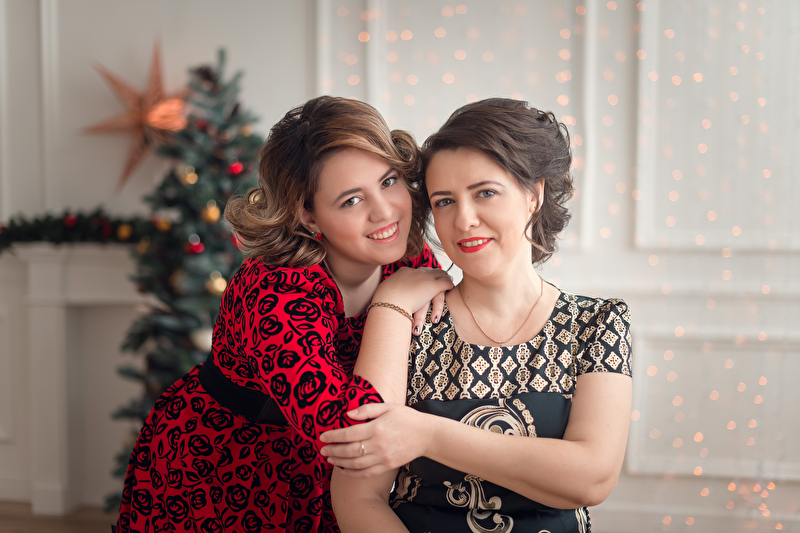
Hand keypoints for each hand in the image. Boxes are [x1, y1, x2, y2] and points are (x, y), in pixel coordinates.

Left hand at [319, 403, 433, 476]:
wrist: (426, 435)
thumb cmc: (406, 418)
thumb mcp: (387, 407)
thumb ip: (367, 409)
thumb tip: (347, 414)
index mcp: (376, 428)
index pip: (348, 434)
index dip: (333, 436)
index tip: (322, 437)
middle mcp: (378, 445)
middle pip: (349, 450)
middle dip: (333, 451)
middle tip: (322, 450)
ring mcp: (383, 457)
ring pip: (355, 464)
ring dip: (340, 462)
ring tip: (330, 459)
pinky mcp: (387, 466)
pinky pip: (366, 473)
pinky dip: (353, 473)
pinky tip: (344, 469)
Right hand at [373, 267, 452, 331]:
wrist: (390, 302)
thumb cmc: (384, 301)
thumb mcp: (385, 292)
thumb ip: (389, 291)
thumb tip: (385, 295)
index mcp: (403, 273)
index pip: (415, 271)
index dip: (421, 274)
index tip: (423, 277)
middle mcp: (415, 272)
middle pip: (428, 270)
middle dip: (435, 272)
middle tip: (440, 274)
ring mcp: (425, 278)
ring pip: (439, 274)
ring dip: (444, 277)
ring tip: (448, 279)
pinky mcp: (433, 285)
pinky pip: (445, 283)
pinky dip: (449, 284)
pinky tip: (451, 286)